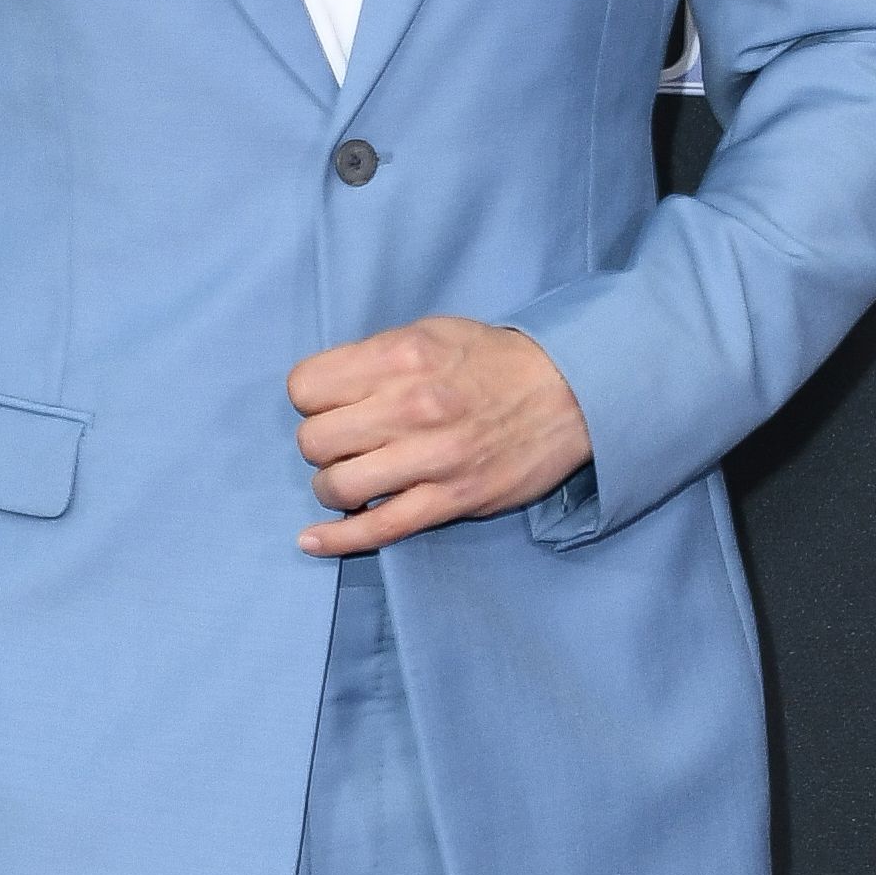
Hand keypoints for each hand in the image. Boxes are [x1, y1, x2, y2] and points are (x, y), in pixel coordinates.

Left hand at [287, 315, 589, 550]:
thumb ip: (376, 356)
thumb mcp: (433, 332)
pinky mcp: (450, 499)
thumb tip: (328, 390)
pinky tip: (311, 542)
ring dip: (332, 487)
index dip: (311, 399)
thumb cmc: (496, 361)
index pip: (305, 386)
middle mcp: (410, 405)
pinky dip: (337, 540)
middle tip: (346, 443)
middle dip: (320, 444)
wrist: (570, 392)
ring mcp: (431, 457)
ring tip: (351, 479)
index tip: (330, 405)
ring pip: (336, 485)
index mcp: (401, 356)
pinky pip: (377, 528)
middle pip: (313, 440)